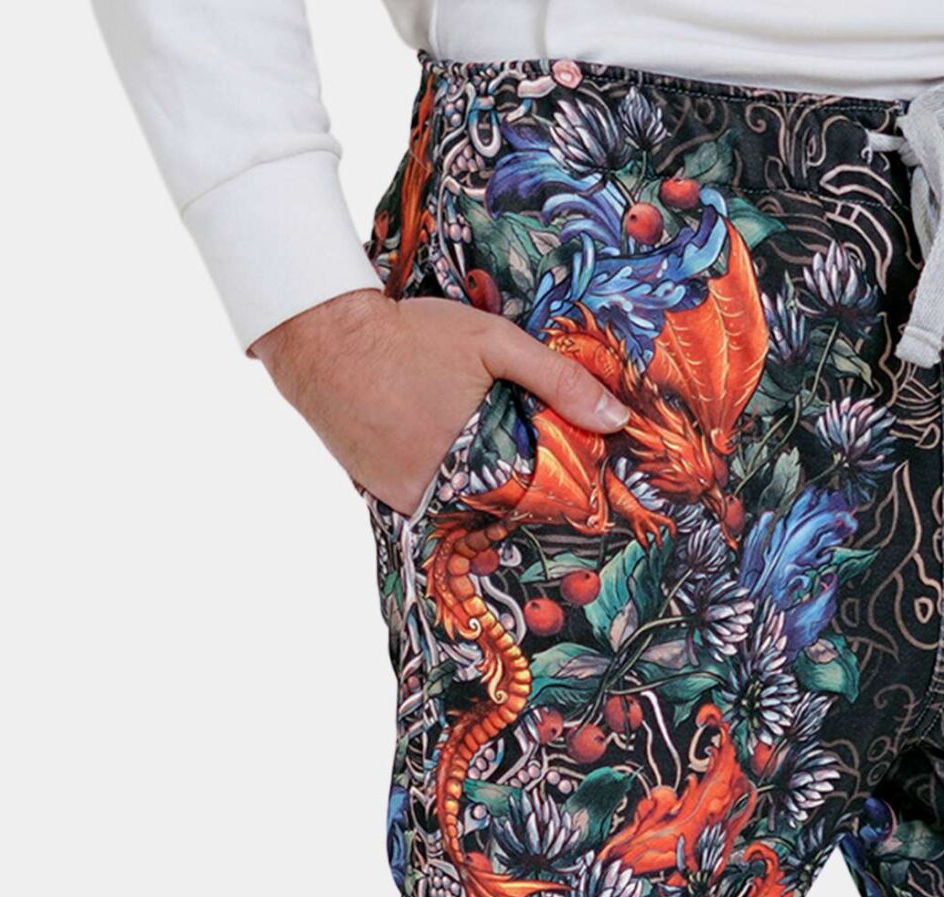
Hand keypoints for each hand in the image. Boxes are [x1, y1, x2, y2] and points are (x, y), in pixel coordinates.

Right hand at [252, 288, 630, 513]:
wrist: (325, 339)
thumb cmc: (413, 337)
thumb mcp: (494, 343)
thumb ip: (557, 381)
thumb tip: (618, 419)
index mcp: (478, 464)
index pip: (532, 503)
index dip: (554, 500)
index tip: (577, 504)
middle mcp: (441, 493)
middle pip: (496, 512)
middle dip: (517, 500)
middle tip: (540, 493)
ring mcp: (408, 499)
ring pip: (460, 512)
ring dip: (478, 499)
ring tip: (495, 479)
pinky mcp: (383, 496)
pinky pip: (426, 507)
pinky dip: (441, 495)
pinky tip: (449, 469)